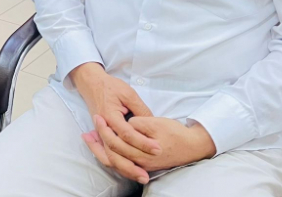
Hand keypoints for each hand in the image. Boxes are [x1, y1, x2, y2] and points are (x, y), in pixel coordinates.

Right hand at [68, 63, 158, 181]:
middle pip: (115, 152)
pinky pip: (108, 155)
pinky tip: (129, 171)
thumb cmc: (111, 87)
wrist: (92, 84)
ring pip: (110, 157)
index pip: (127, 134)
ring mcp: (101, 134)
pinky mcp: (102, 137)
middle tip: (147, 173)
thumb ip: (140, 109)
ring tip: (140, 177)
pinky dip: (118, 165)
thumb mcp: (128, 93)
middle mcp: (103, 128)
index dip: (143, 142)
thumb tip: (152, 124)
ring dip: (125, 169)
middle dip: (132, 165)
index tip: (157, 148)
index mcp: (110, 116)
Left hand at [84, 116, 215, 179]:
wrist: (192, 145)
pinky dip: (110, 154)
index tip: (98, 117)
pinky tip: (104, 145)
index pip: (116, 143)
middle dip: (98, 142)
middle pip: (112, 154)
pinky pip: (121, 163)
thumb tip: (125, 122)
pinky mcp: (143, 164)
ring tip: (90, 138)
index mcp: (141, 151)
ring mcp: (141, 164)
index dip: (105, 130)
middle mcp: (139, 161)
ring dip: (100, 150)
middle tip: (89, 128)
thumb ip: (138, 123)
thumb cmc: (175, 133)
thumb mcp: (156, 123)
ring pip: (114, 161)